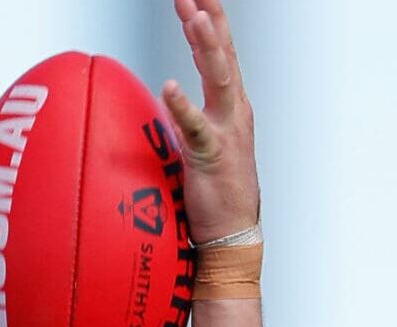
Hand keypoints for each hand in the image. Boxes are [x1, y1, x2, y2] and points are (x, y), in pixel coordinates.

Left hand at [162, 0, 260, 242]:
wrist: (233, 234)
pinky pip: (196, 128)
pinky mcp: (212, 157)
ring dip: (206, 47)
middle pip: (223, 56)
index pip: (221, 56)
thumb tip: (162, 106)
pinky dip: (183, 107)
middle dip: (209, 21)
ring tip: (194, 17)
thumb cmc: (215, 196)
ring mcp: (227, 132)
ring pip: (219, 80)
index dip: (210, 24)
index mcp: (231, 108)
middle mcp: (234, 113)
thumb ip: (183, 123)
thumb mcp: (198, 148)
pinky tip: (168, 86)